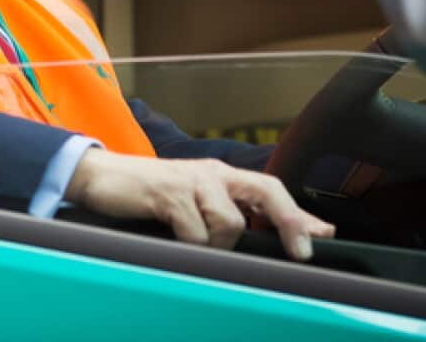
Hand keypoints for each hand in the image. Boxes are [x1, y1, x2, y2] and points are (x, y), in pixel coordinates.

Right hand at [64, 148, 333, 259]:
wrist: (102, 177)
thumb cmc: (148, 196)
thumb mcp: (192, 204)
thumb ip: (225, 215)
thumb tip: (264, 240)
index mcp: (221, 176)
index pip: (271, 189)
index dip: (298, 214)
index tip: (324, 234)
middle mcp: (212, 173)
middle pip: (267, 191)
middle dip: (289, 222)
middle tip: (301, 252)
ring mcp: (191, 181)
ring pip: (230, 222)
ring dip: (218, 244)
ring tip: (193, 243)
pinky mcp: (169, 193)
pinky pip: (196, 230)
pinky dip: (191, 244)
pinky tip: (174, 239)